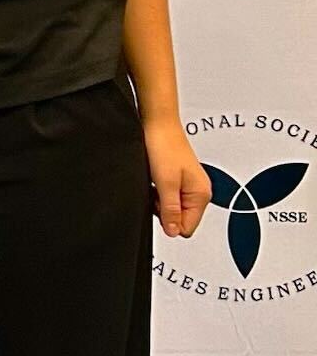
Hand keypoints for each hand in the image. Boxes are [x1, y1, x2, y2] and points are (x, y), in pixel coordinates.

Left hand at [144, 115, 210, 237]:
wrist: (158, 124)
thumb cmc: (164, 146)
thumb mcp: (165, 184)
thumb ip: (171, 210)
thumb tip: (173, 232)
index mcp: (201, 194)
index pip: (187, 227)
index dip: (169, 221)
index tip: (160, 205)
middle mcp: (198, 191)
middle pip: (179, 218)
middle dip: (164, 211)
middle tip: (157, 191)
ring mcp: (187, 185)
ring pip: (171, 207)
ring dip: (159, 200)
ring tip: (155, 182)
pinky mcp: (177, 178)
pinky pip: (166, 196)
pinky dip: (157, 191)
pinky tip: (153, 179)